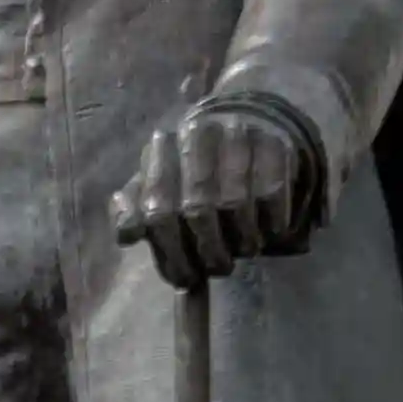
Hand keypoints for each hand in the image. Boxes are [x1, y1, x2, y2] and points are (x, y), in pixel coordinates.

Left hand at [109, 100, 322, 288]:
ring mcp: (238, 137)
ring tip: (243, 250)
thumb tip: (127, 236)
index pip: (158, 211)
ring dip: (242, 240)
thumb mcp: (156, 185)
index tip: (185, 278)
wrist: (242, 123)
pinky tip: (268, 232)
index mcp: (162, 150)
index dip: (171, 253)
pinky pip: (272, 195)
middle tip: (219, 268)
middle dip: (209, 250)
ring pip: (237, 205)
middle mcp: (197, 137)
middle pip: (198, 210)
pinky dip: (271, 222)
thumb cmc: (191, 169)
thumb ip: (135, 211)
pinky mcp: (275, 143)